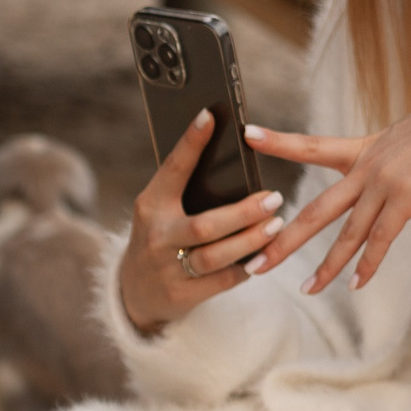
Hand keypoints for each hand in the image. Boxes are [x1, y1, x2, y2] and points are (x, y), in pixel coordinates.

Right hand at [119, 108, 287, 335]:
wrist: (134, 293)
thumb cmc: (160, 239)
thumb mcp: (161, 213)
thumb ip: (187, 193)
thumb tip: (235, 165)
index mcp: (150, 207)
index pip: (172, 170)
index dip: (190, 143)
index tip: (209, 116)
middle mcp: (156, 237)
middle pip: (205, 225)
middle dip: (243, 212)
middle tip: (274, 198)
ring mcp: (167, 269)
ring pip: (216, 256)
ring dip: (250, 241)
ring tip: (275, 225)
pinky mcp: (181, 295)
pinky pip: (222, 281)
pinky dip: (245, 267)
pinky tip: (262, 255)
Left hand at [248, 81, 410, 293]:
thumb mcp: (405, 139)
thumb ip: (383, 159)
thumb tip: (375, 177)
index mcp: (361, 150)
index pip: (311, 145)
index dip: (279, 141)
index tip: (249, 134)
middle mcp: (366, 167)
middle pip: (315, 210)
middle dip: (283, 240)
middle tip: (254, 264)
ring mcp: (385, 182)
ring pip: (347, 233)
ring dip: (327, 266)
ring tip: (307, 290)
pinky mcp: (407, 196)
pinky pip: (382, 238)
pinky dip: (368, 264)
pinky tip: (355, 284)